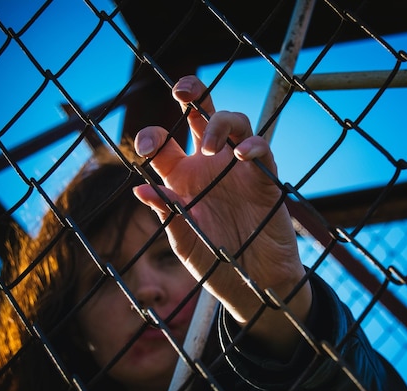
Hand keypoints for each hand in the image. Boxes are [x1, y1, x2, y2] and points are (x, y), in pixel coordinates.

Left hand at [132, 76, 309, 355]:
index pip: (165, 145)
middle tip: (183, 89)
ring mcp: (239, 171)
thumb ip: (169, 216)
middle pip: (202, 116)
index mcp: (183, 180)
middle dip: (194, 92)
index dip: (153, 137)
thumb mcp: (187, 244)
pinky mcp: (265, 180)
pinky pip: (262, 150)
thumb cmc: (217, 266)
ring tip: (212, 146)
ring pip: (235, 123)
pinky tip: (242, 155)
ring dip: (222, 123)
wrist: (256, 286)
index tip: (148, 147)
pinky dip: (253, 146)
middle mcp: (210, 167)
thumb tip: (141, 189)